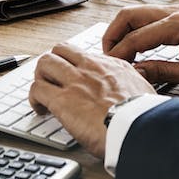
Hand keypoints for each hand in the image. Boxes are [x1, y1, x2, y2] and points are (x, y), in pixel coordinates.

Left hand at [28, 43, 155, 157]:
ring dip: (40, 78)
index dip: (73, 65)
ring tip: (42, 94)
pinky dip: (34, 99)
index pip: (83, 54)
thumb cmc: (143, 116)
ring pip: (45, 63)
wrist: (139, 128)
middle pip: (60, 50)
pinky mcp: (62, 100)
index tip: (72, 77)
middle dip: (52, 64)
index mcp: (111, 66)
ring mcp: (75, 81)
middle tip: (51, 80)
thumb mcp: (144, 90)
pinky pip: (37, 89)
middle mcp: (91, 68)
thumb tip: (135, 86)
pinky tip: (40, 110)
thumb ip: (134, 83)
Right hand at [103, 4, 178, 89]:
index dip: (119, 53)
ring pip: (138, 12)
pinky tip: (136, 44)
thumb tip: (136, 72)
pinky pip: (150, 15)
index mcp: (177, 25)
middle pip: (129, 15)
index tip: (110, 66)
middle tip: (108, 55)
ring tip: (119, 51)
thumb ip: (162, 72)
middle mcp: (175, 12)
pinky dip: (137, 27)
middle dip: (113, 34)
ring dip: (124, 29)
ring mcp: (178, 10)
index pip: (136, 37)